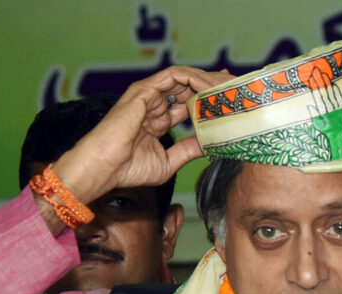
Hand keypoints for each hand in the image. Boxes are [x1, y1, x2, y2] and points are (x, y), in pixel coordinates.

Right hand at [53, 66, 231, 203]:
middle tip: (236, 89)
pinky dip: (194, 78)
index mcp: (158, 121)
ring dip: (208, 80)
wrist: (105, 167)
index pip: (188, 105)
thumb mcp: (169, 162)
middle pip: (190, 88)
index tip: (229, 103)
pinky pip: (175, 75)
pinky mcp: (145, 90)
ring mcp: (149, 96)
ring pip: (185, 78)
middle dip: (214, 86)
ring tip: (228, 86)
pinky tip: (209, 87)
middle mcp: (154, 105)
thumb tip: (210, 144)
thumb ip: (188, 150)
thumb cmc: (128, 169)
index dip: (209, 102)